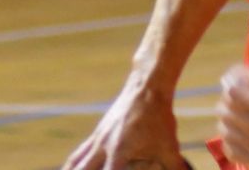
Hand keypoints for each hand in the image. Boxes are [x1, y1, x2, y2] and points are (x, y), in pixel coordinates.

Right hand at [62, 81, 185, 169]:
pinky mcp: (99, 131)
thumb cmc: (159, 117)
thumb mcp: (170, 146)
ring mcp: (98, 138)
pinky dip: (75, 162)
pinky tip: (72, 166)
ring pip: (76, 161)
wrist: (146, 87)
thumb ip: (176, 167)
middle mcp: (102, 146)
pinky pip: (81, 151)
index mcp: (118, 153)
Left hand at [217, 65, 248, 167]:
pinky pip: (230, 151)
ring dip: (226, 126)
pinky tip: (238, 138)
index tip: (233, 93)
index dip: (229, 91)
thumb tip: (226, 78)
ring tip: (234, 123)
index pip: (233, 93)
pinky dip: (230, 144)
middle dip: (225, 108)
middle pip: (225, 113)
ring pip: (224, 132)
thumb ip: (247, 75)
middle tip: (231, 109)